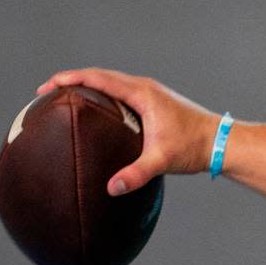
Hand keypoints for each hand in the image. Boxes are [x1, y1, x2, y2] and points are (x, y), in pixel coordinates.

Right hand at [35, 67, 219, 194]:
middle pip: (99, 76)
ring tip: (62, 99)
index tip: (48, 86)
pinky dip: (100, 96)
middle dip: (71, 80)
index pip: (98, 78)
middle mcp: (144, 87)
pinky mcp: (152, 103)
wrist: (220, 141)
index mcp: (142, 93)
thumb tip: (111, 188)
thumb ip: (136, 174)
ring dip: (85, 86)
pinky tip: (92, 114)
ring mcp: (148, 93)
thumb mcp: (162, 161)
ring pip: (109, 83)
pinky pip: (119, 93)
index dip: (70, 78)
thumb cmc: (194, 147)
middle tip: (45, 93)